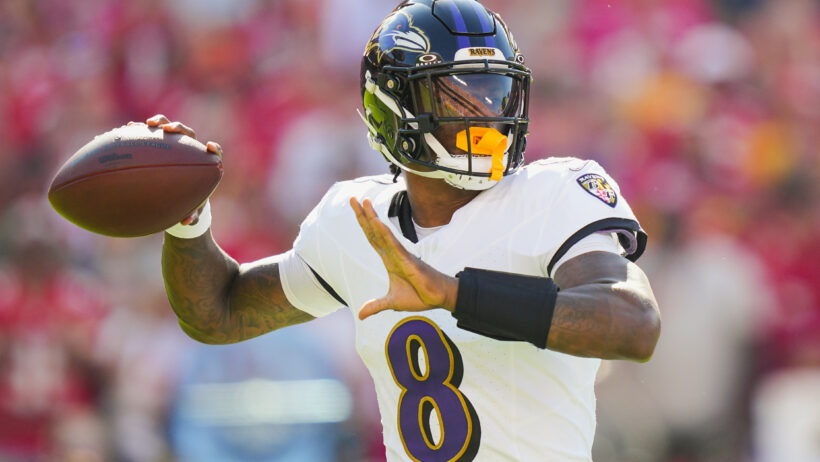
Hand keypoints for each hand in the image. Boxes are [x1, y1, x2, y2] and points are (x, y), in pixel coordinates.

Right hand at [131, 114, 222, 225]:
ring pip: (168, 128)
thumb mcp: (191, 210)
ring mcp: (174, 144)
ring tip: (148, 124)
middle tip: (168, 130)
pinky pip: (150, 134)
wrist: (178, 195)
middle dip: (178, 128)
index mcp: (203, 163)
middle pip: (187, 133)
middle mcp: (190, 150)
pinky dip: (141, 130)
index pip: (214, 152)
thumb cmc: (189, 201)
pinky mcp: (160, 143)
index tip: (210, 147)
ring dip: (160, 123)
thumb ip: (192, 216)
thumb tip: (186, 222)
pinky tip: (127, 128)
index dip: (214, 148)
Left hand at [350, 197, 458, 319]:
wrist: (439, 298)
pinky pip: (394, 245)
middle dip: (363, 215)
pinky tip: (377, 223)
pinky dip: (385, 234)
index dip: (364, 224)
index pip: (373, 238)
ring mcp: (400, 255)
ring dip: (372, 218)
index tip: (356, 209)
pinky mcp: (408, 261)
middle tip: (352, 198)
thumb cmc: (420, 295)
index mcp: (389, 259)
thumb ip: (376, 305)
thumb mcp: (392, 302)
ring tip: (364, 203)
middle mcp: (393, 253)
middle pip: (374, 231)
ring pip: (383, 234)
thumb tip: (360, 314)